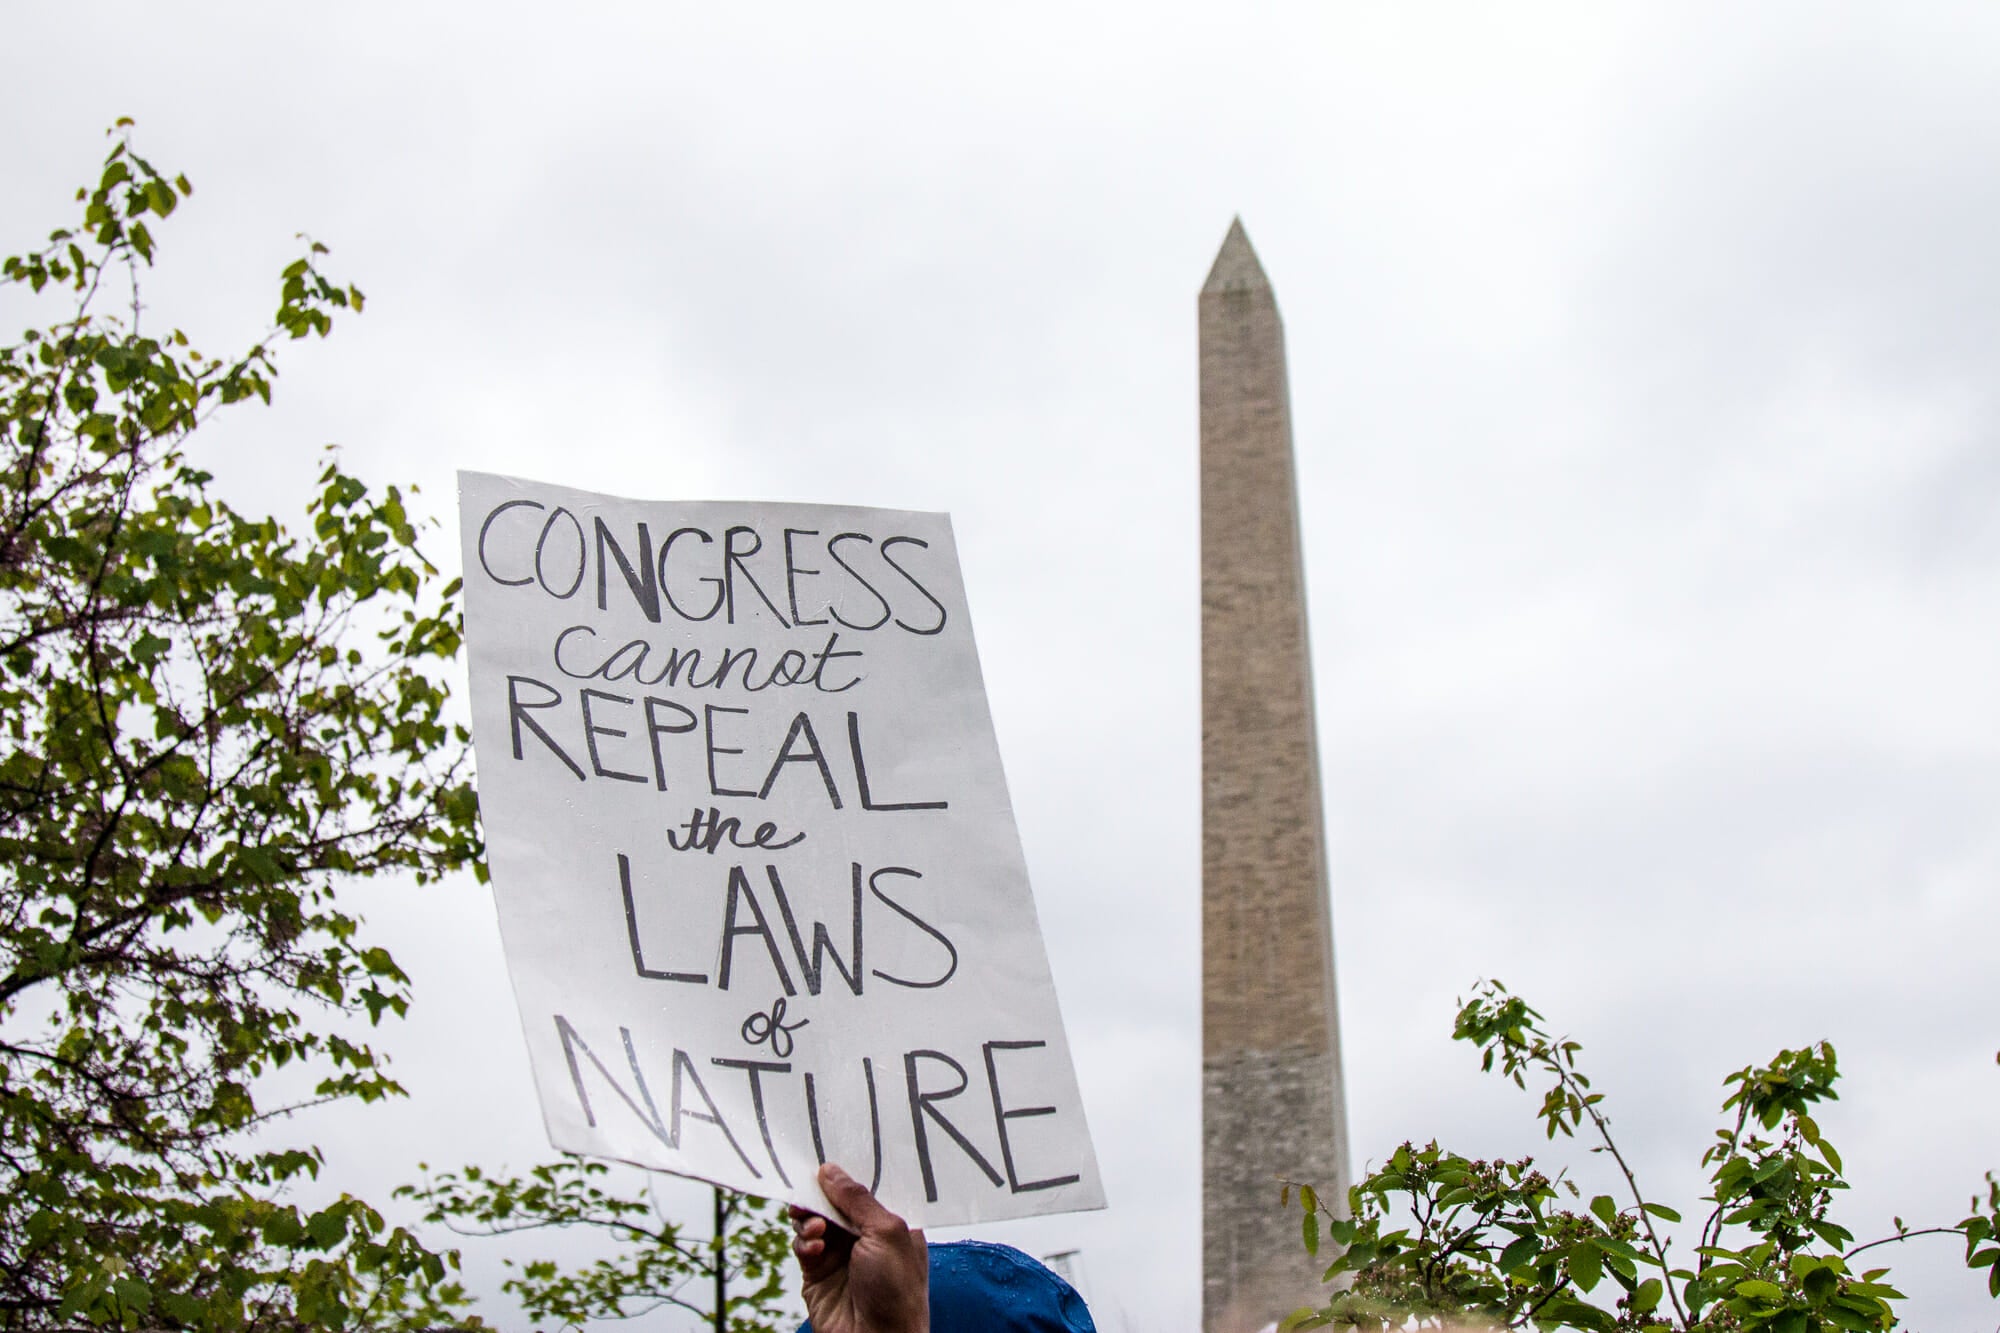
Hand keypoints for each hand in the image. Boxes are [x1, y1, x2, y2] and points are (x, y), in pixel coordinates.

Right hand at [791, 1162, 927, 1332]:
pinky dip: (804, 1242)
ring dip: (809, 1218)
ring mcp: (840, 1255)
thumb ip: (857, 1199)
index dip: (847, 1175)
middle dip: (820, 1195)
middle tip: (809, 1189)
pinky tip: (814, 1248)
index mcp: (891, 1224)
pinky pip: (803, 1246)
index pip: (865, 1190)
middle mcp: (865, 1237)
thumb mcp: (886, 1232)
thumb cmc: (896, 1290)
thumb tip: (830, 1170)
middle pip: (834, 1202)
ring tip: (816, 1228)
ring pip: (814, 1221)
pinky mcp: (818, 1274)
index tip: (827, 1161)